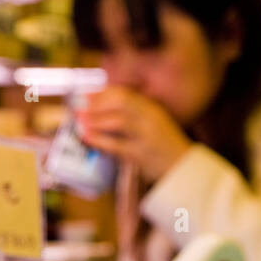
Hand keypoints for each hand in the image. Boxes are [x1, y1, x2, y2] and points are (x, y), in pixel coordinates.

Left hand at [74, 86, 192, 182]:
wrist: (182, 167)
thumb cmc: (162, 144)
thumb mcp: (151, 122)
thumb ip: (132, 114)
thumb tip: (101, 108)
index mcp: (152, 108)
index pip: (125, 94)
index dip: (102, 94)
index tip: (86, 96)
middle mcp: (150, 118)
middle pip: (121, 103)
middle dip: (97, 104)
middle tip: (78, 108)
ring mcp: (147, 135)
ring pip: (119, 121)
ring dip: (96, 120)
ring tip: (80, 122)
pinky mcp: (141, 154)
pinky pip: (116, 145)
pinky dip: (99, 140)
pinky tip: (87, 137)